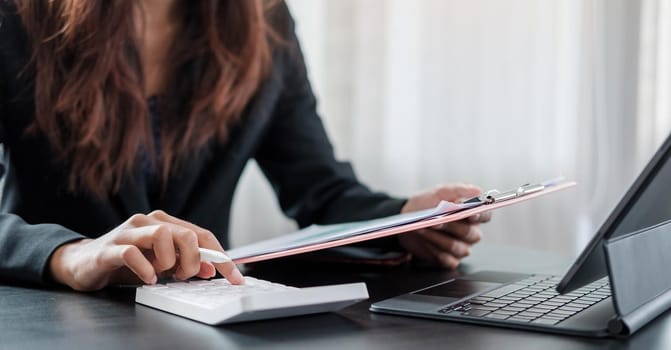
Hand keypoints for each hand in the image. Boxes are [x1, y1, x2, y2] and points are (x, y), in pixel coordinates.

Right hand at [49, 210, 243, 290]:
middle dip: (194, 260)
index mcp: (165, 223)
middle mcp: (148, 222)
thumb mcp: (161, 264)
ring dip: (170, 261)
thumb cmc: (125, 262)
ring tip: (164, 275)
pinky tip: (148, 279)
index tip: (235, 277)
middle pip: (186, 233)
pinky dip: (146, 269)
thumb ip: (185, 263)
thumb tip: (211, 270)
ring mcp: (128, 232)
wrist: (83, 263)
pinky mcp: (110, 248)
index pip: (202, 235)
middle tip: (185, 276)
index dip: (221, 257)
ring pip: (162, 235)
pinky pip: (132, 253)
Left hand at [398, 184, 491, 268]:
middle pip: (469, 232)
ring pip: (456, 247)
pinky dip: (436, 252)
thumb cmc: (426, 205)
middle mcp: (470, 233)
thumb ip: (457, 190)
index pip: (485, 215)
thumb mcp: (438, 193)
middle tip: (435, 220)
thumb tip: (477, 191)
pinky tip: (426, 243)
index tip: (469, 212)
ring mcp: (461, 248)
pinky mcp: (450, 260)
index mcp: (471, 215)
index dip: (479, 215)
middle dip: (451, 226)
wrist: (405, 220)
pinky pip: (448, 260)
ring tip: (422, 228)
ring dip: (438, 238)